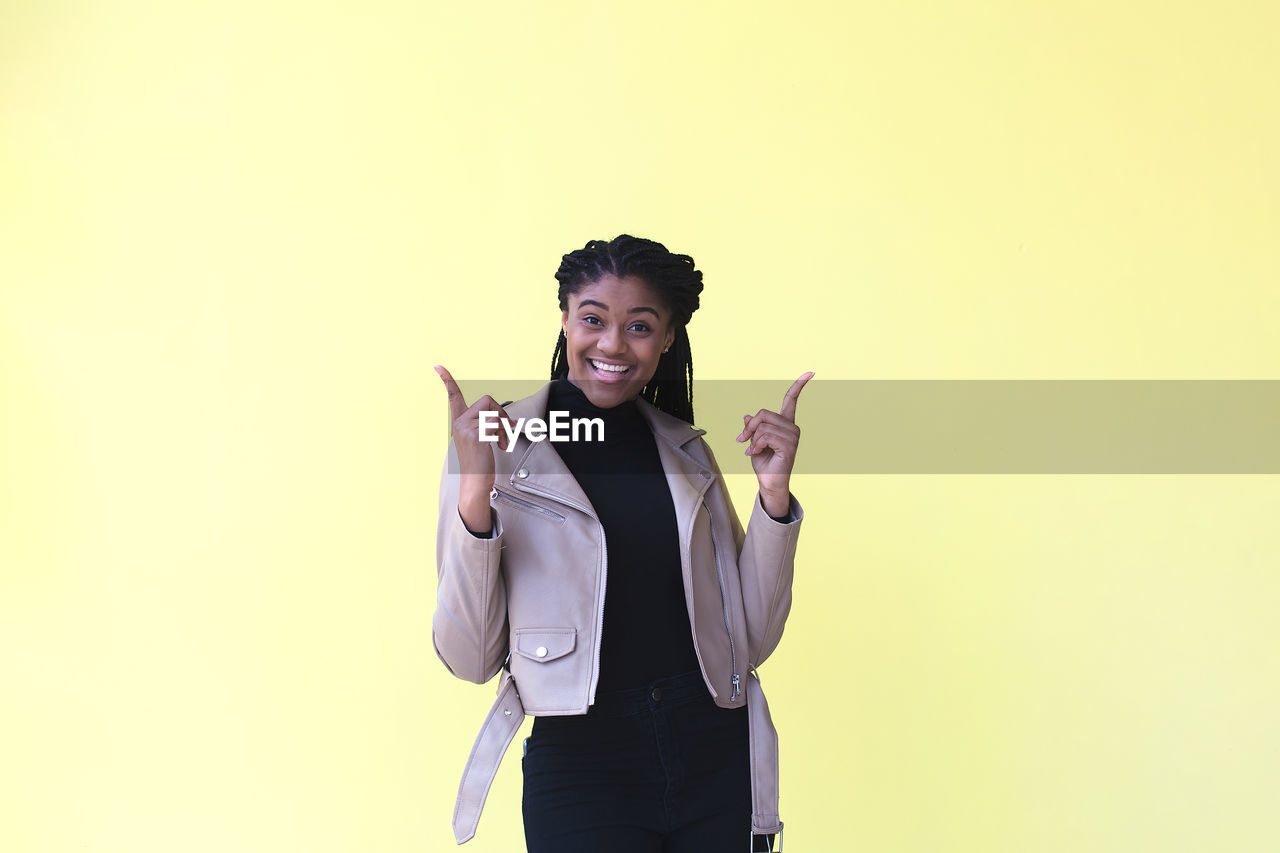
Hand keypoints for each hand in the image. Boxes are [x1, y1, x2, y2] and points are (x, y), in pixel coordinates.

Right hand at [434, 364, 512, 532]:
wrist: (475, 483)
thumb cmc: (480, 462)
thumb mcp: (482, 438)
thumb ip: (490, 424)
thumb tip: (510, 419)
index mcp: (459, 421)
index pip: (452, 396)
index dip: (447, 380)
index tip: (437, 366)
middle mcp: (459, 422)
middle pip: (487, 400)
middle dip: (501, 412)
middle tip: (506, 429)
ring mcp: (465, 429)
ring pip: (494, 413)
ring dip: (504, 427)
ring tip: (501, 442)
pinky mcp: (475, 436)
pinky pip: (496, 425)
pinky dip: (504, 434)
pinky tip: (500, 446)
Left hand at [736, 372, 812, 515]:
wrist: (768, 481)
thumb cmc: (763, 462)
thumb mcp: (754, 441)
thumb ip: (753, 428)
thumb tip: (747, 416)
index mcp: (785, 423)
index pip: (791, 400)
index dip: (799, 385)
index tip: (811, 372)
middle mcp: (792, 427)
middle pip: (763, 413)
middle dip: (749, 427)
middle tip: (743, 441)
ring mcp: (793, 437)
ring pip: (763, 427)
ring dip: (752, 440)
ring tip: (753, 451)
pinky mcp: (789, 446)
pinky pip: (766, 437)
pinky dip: (756, 445)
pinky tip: (755, 454)